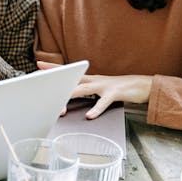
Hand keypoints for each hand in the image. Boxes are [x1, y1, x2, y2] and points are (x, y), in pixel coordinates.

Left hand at [38, 61, 153, 119]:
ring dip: (71, 97)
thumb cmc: (118, 89)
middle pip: (71, 77)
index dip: (54, 67)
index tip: (39, 64)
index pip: (69, 71)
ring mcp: (104, 85)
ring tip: (60, 107)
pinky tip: (89, 115)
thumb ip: (85, 93)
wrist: (142, 85)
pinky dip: (95, 109)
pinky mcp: (115, 93)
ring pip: (83, 89)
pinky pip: (103, 102)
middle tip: (41, 80)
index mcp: (89, 78)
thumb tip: (69, 100)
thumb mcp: (99, 90)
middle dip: (57, 79)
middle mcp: (94, 79)